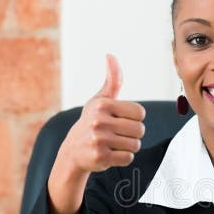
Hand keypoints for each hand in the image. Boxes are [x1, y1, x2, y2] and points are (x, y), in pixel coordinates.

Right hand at [59, 53, 146, 172]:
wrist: (73, 150)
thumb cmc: (92, 121)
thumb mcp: (100, 100)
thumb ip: (112, 80)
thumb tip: (111, 55)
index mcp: (103, 105)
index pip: (140, 113)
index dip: (134, 118)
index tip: (121, 120)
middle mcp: (99, 121)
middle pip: (139, 130)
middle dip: (133, 134)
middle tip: (118, 134)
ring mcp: (98, 140)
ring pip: (135, 145)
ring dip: (128, 147)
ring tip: (114, 144)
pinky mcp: (100, 157)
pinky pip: (128, 158)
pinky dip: (123, 158)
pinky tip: (110, 154)